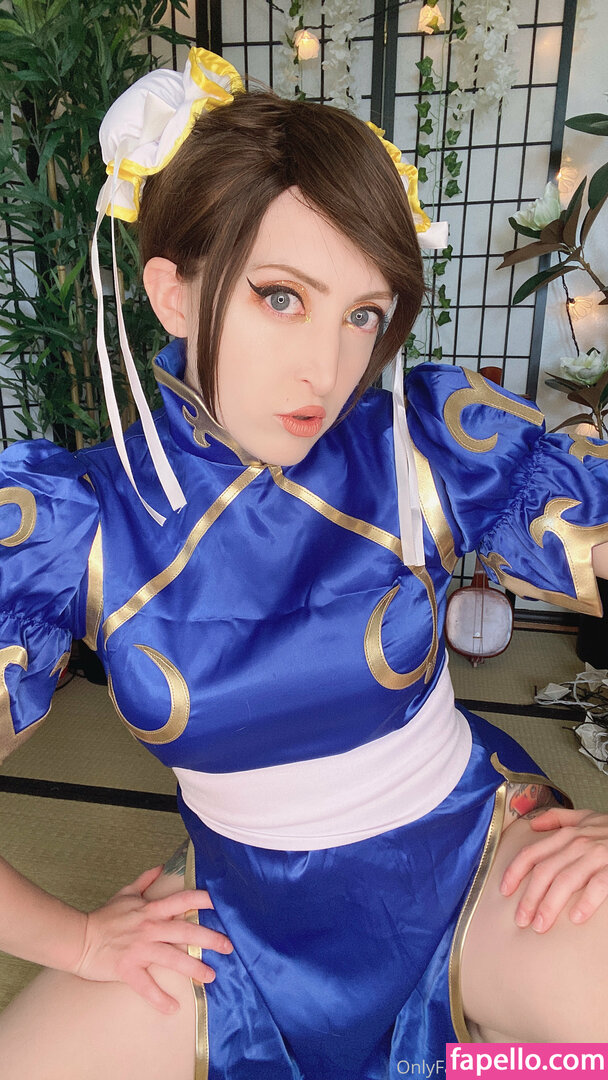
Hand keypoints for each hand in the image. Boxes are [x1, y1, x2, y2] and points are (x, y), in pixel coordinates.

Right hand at [73, 865, 232, 1012]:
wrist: (79, 938)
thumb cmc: (104, 917)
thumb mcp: (125, 893)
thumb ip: (145, 881)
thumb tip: (161, 867)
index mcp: (150, 910)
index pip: (181, 900)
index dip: (201, 899)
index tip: (220, 903)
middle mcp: (149, 928)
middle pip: (184, 930)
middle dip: (209, 938)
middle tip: (228, 946)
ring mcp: (139, 949)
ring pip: (172, 957)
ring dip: (193, 967)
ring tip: (211, 976)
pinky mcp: (127, 969)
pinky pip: (146, 986)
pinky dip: (159, 999)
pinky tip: (172, 1008)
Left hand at [500, 807, 607, 932]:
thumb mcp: (585, 817)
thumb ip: (558, 818)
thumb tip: (533, 824)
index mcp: (568, 834)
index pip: (533, 853)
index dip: (515, 872)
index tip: (504, 891)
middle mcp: (578, 843)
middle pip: (545, 872)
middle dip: (530, 897)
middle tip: (521, 920)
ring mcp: (597, 855)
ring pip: (566, 881)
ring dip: (550, 905)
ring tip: (540, 925)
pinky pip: (598, 886)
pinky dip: (586, 902)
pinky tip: (576, 918)